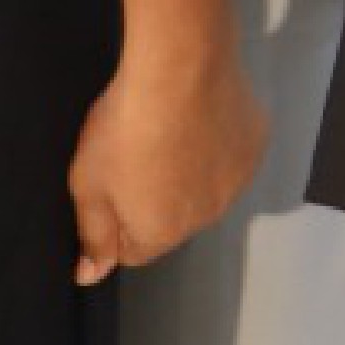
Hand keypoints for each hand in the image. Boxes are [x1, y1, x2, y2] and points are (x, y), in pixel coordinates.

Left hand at [69, 44, 265, 282]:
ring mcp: (238, 182)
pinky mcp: (257, 146)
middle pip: (173, 221)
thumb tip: (90, 276)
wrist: (182, 68)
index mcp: (162, 232)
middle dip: (155, 198)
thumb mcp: (87, 183)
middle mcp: (207, 218)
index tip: (110, 181)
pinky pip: (229, 158)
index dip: (116, 218)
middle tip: (138, 153)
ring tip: (174, 131)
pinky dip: (216, 145)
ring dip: (189, 173)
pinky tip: (203, 117)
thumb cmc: (124, 128)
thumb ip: (92, 233)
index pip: (133, 250)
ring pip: (205, 190)